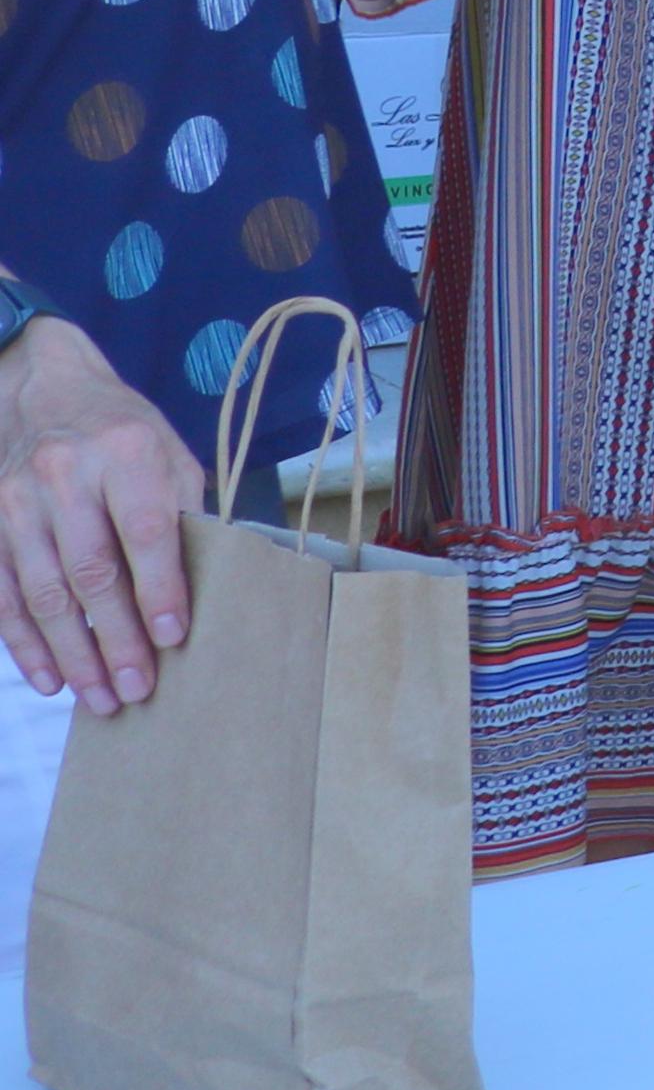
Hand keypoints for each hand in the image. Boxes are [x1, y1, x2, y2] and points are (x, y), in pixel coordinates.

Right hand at [0, 314, 194, 709]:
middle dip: (115, 638)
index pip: (145, 531)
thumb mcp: (169, 453)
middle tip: (136, 690)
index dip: (159, 588)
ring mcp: (17, 502)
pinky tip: (49, 679)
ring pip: (44, 592)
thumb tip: (198, 589)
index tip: (172, 638)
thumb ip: (183, 514)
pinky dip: (24, 643)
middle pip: (92, 571)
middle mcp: (66, 476)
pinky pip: (3, 595)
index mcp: (126, 453)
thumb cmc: (123, 432)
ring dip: (72, 653)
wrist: (44, 391)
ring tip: (99, 697)